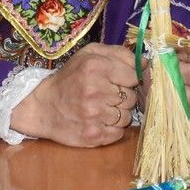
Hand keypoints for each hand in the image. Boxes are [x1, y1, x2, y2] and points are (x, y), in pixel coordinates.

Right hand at [11, 43, 139, 146]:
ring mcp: (93, 116)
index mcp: (95, 67)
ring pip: (127, 116)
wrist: (42, 107)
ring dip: (118, 113)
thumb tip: (147, 63)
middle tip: (106, 94)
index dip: (129, 78)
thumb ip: (121, 54)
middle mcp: (95, 91)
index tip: (119, 80)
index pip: (134, 76)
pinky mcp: (92, 135)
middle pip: (131, 97)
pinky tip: (99, 121)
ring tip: (101, 108)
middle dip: (123, 96)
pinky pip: (119, 133)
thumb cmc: (70, 77)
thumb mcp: (90, 54)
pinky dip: (112, 128)